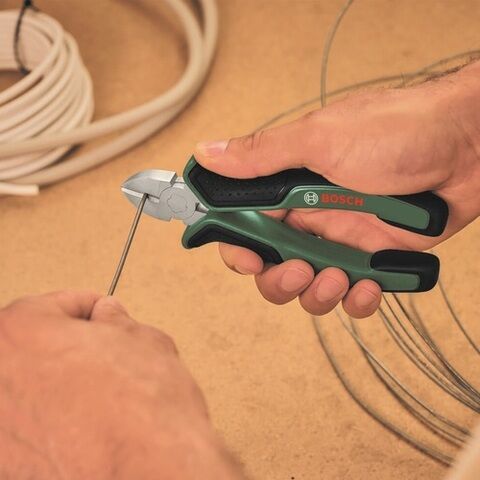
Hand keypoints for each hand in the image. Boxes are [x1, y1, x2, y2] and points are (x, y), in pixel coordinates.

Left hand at [0, 291, 244, 479]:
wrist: (150, 477)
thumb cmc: (144, 411)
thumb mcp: (143, 340)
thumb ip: (117, 321)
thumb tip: (109, 318)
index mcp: (17, 334)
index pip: (52, 305)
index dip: (86, 307)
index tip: (100, 313)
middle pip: (33, 348)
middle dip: (68, 344)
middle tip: (103, 349)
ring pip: (31, 391)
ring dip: (60, 384)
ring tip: (100, 392)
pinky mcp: (11, 468)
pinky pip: (31, 432)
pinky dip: (55, 423)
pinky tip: (90, 425)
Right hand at [194, 63, 479, 317]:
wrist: (469, 146)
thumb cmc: (399, 131)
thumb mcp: (321, 139)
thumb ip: (262, 155)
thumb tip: (207, 153)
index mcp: (288, 186)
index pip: (244, 225)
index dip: (238, 249)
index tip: (248, 261)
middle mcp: (309, 216)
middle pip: (272, 267)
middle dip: (278, 281)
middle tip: (299, 271)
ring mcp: (341, 240)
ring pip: (308, 288)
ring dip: (316, 295)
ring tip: (337, 278)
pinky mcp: (372, 258)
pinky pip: (352, 294)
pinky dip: (357, 300)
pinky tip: (370, 286)